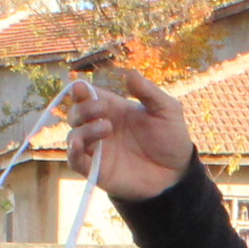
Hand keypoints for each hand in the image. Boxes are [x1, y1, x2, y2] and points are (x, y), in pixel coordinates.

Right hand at [61, 65, 194, 201]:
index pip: (87, 96)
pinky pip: (75, 161)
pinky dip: (72, 153)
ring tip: (107, 129)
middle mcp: (100, 127)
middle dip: (83, 108)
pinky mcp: (97, 170)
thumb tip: (129, 74)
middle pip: (76, 114)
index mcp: (113, 109)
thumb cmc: (171, 139)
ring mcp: (98, 149)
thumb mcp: (166, 110)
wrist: (177, 173)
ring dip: (83, 129)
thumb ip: (148, 92)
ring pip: (73, 136)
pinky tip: (78, 145)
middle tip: (103, 109)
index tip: (80, 88)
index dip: (79, 90)